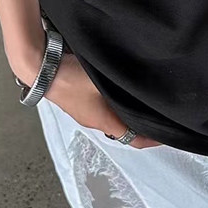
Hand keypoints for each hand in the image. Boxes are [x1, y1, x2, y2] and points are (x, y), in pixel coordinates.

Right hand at [12, 46, 160, 149]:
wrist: (40, 68)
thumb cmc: (70, 76)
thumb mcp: (104, 80)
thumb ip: (126, 85)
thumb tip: (147, 86)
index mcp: (103, 122)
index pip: (133, 139)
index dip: (152, 139)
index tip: (167, 134)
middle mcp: (93, 121)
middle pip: (123, 129)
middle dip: (141, 124)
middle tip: (157, 113)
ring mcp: (84, 112)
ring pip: (111, 116)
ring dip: (126, 112)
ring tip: (140, 99)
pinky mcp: (77, 100)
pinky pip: (100, 106)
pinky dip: (113, 103)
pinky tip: (117, 88)